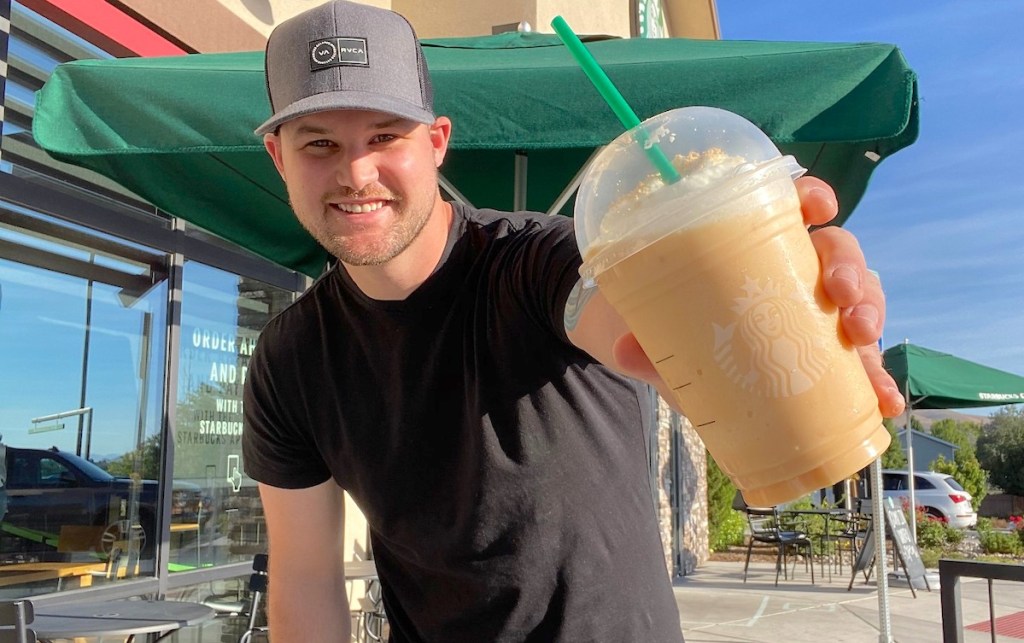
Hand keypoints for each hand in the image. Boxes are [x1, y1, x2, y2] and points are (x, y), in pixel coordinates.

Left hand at [611, 176, 905, 418]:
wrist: (660, 358)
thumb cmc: (654, 321)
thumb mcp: (646, 329)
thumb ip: (641, 341)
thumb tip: (628, 351)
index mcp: (750, 246)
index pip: (790, 206)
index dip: (811, 199)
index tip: (818, 208)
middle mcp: (788, 272)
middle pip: (837, 254)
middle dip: (851, 271)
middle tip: (841, 297)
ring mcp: (807, 313)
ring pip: (857, 301)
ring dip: (870, 317)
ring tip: (864, 345)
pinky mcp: (817, 356)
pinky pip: (854, 361)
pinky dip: (874, 379)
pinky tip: (884, 401)